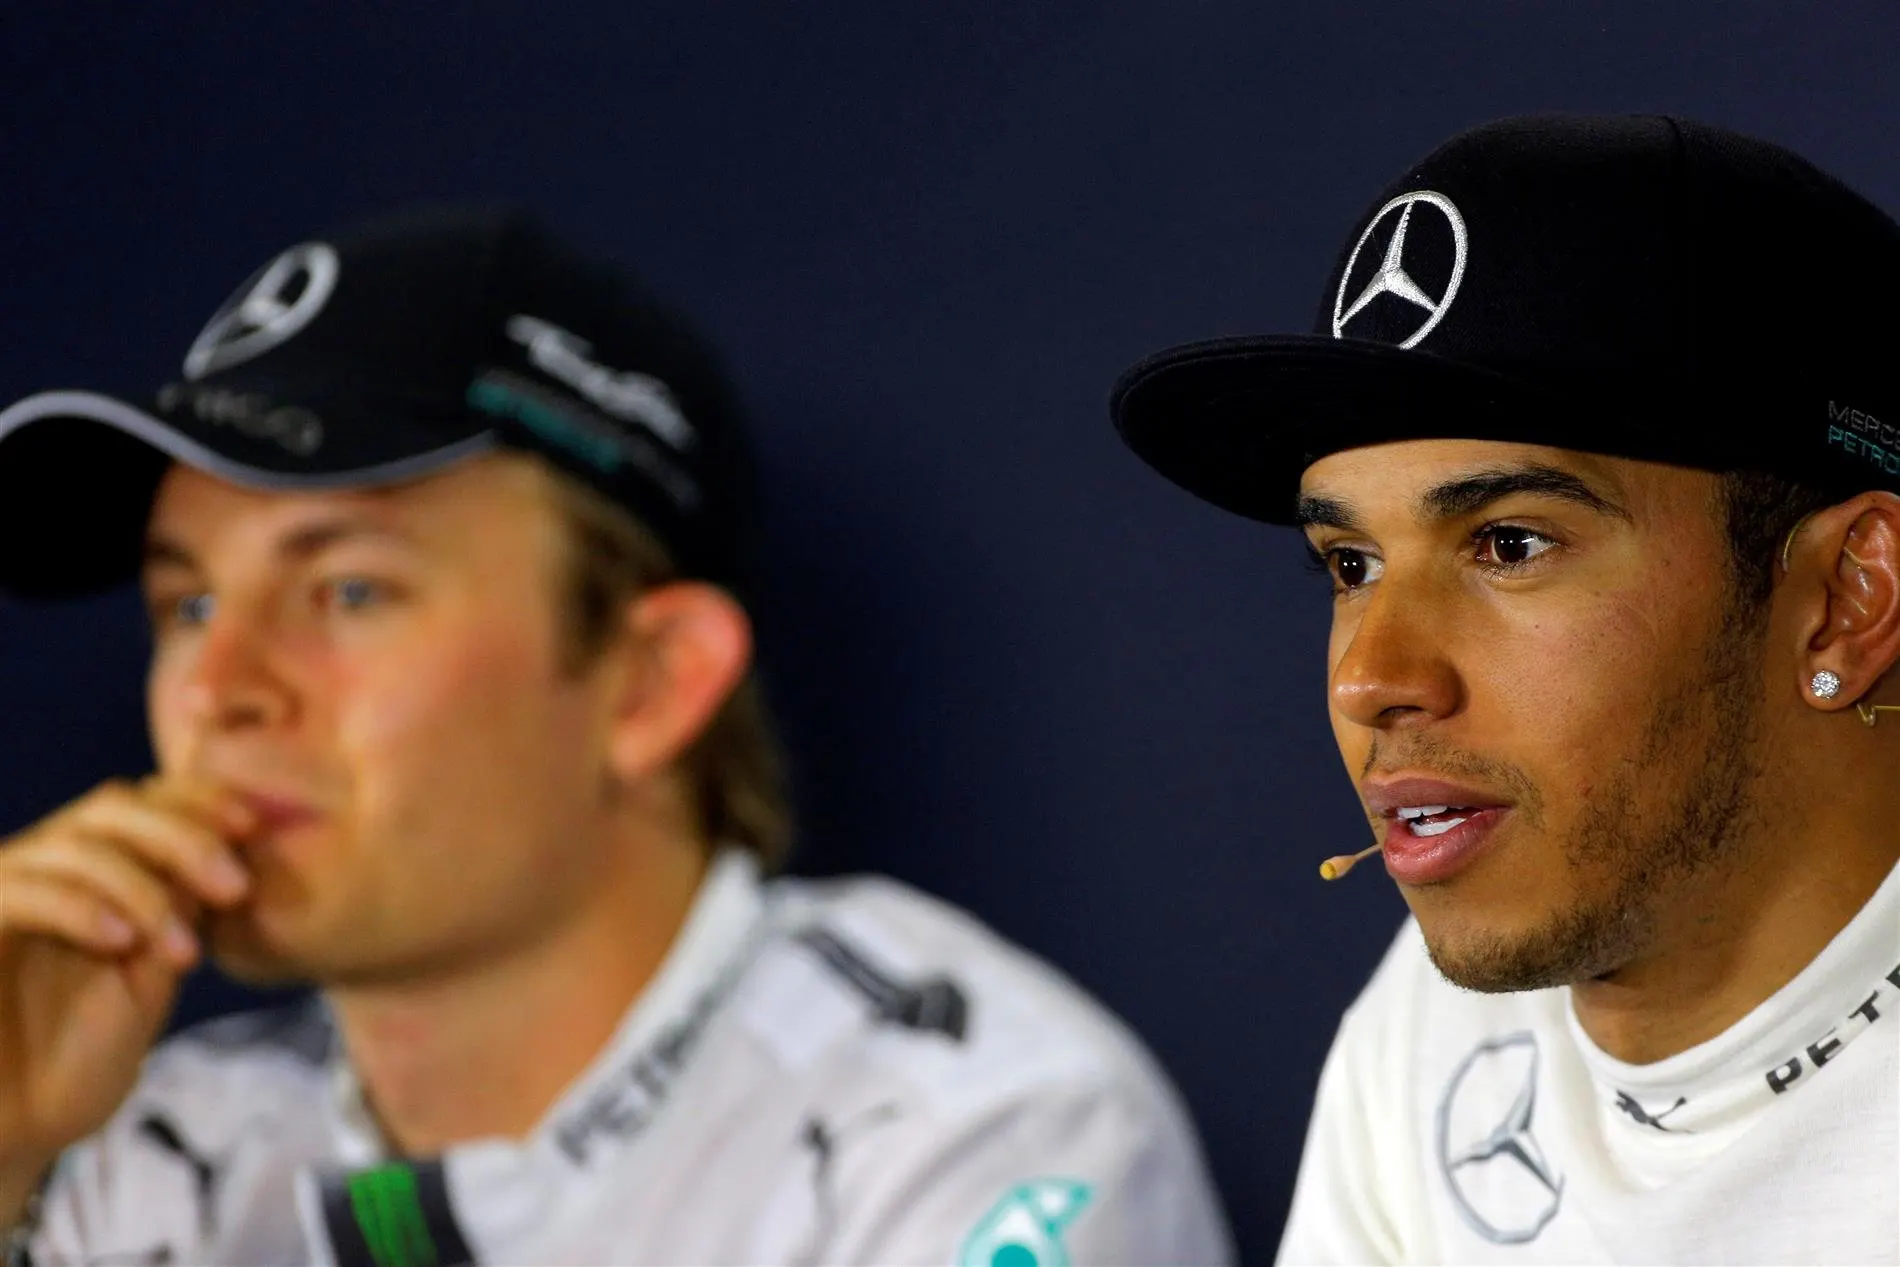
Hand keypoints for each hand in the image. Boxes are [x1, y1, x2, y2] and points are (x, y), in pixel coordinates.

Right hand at [0, 777, 253, 1199]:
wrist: (12, 1132)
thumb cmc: (80, 1057)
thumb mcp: (153, 971)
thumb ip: (182, 906)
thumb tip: (232, 845)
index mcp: (88, 871)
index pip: (142, 800)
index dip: (199, 800)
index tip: (255, 827)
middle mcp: (40, 869)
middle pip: (112, 807)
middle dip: (185, 837)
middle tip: (236, 888)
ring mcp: (2, 894)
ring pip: (74, 843)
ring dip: (143, 887)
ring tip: (184, 951)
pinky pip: (19, 890)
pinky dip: (79, 906)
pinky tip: (122, 942)